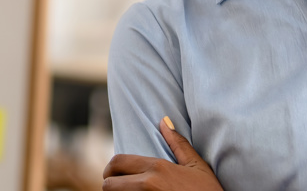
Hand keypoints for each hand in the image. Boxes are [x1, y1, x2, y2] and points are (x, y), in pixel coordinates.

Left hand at [102, 116, 223, 190]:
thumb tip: (164, 121)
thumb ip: (178, 144)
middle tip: (121, 187)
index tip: (116, 175)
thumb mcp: (197, 167)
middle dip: (112, 185)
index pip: (117, 162)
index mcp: (157, 169)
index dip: (111, 169)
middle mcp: (147, 186)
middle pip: (108, 185)